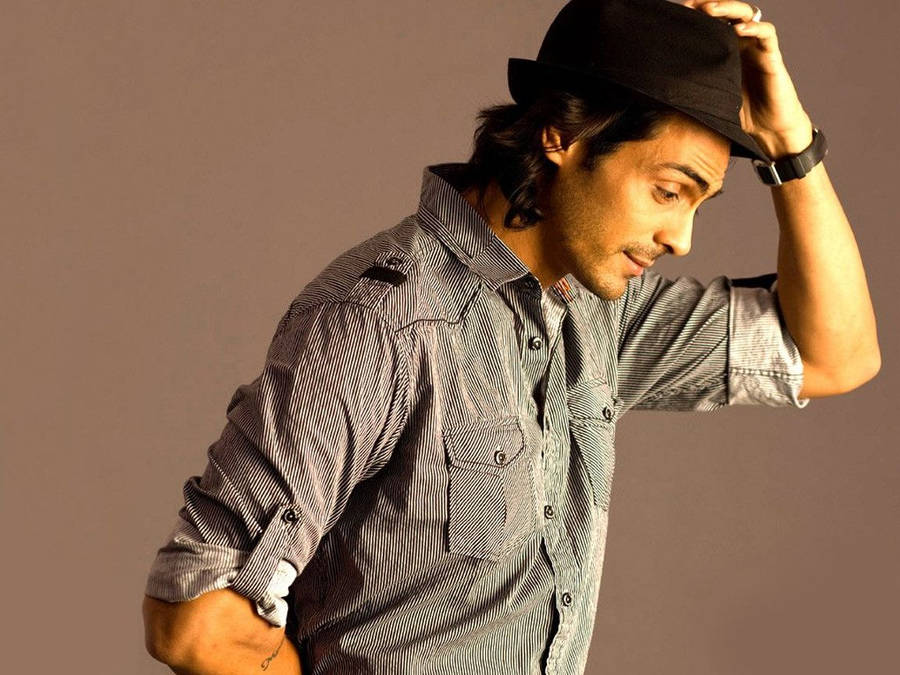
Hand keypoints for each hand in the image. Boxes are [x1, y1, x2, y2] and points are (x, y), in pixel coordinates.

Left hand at [681, 0, 813, 157]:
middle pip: (727, 12)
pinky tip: (739, 29)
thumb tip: (661, 83)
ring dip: (728, 8)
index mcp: (724, 49)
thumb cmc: (737, 114)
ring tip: (711, 10)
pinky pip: (767, 34)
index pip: (711, 22)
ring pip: (746, 15)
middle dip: (710, 5)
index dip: (696, 13)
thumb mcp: (709, 95)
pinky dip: (754, 27)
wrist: (767, 130)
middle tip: (691, 5)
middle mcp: (741, 43)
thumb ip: (693, 83)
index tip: (677, 12)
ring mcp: (757, 47)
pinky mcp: (771, 56)